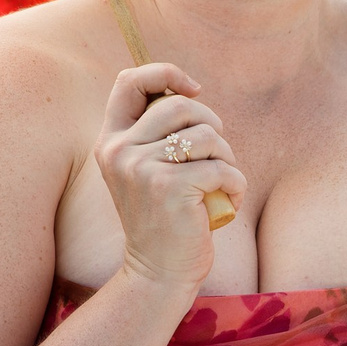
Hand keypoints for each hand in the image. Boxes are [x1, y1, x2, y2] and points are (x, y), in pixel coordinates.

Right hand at [95, 63, 246, 297]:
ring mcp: (141, 169)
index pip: (129, 81)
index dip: (166, 74)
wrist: (158, 272)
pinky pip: (221, 167)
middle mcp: (119, 150)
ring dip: (226, 157)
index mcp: (111, 141)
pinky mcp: (169, 188)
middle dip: (211, 124)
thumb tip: (189, 92)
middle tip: (217, 153)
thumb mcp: (146, 170)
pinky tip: (226, 203)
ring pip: (206, 135)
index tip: (193, 90)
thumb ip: (155, 133)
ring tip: (222, 181)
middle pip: (179, 104)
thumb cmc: (164, 218)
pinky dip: (235, 184)